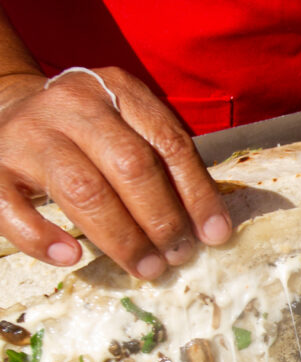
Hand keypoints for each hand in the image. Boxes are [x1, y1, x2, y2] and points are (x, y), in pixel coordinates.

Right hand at [0, 67, 230, 278]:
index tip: (215, 235)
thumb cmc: (88, 131)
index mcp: (118, 91)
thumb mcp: (130, 127)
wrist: (9, 104)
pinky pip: (12, 207)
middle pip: (130, 167)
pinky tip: (70, 257)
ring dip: (122, 237)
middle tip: (178, 255)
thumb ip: (165, 165)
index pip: (169, 144)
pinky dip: (42, 237)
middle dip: (162, 220)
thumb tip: (207, 228)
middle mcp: (73, 105)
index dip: (198, 193)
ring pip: (84, 189)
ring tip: (146, 267)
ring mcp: (29, 134)